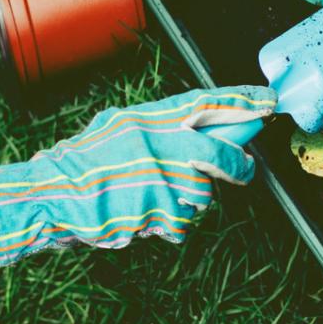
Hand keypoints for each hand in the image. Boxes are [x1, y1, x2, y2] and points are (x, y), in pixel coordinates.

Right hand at [0, 87, 273, 265]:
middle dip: (240, 165)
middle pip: (221, 154)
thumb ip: (160, 127)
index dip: (242, 102)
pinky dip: (166, 222)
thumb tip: (201, 130)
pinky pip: (180, 221)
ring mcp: (162, 180)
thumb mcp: (120, 125)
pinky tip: (139, 212)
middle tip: (245, 168)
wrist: (53, 196)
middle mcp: (161, 144)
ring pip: (201, 194)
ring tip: (150, 195)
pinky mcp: (159, 213)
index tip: (268, 103)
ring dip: (186, 199)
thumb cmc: (86, 162)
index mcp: (151, 118)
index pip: (207, 103)